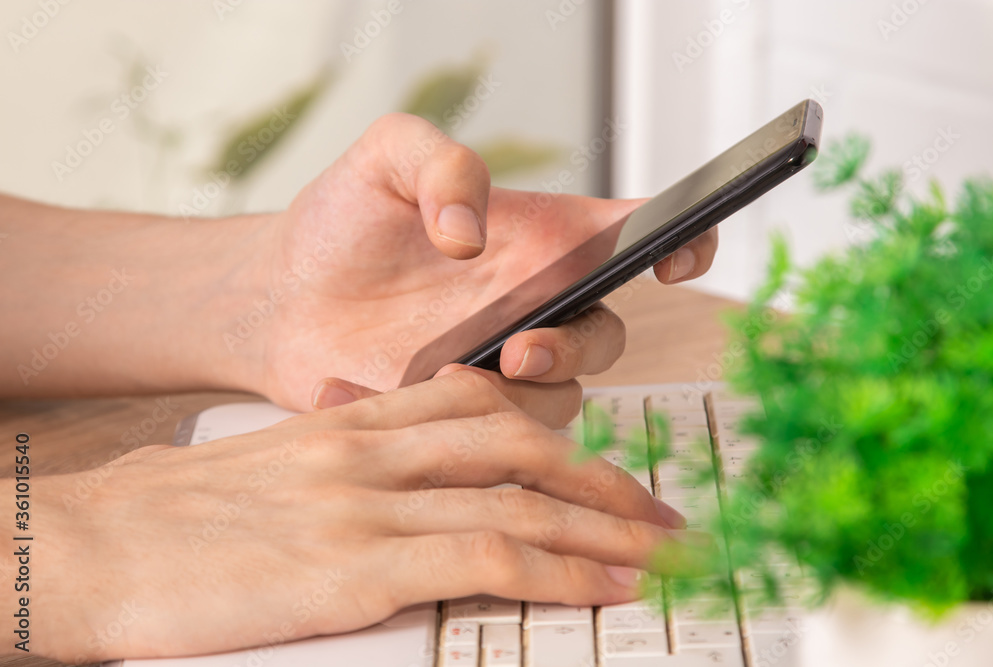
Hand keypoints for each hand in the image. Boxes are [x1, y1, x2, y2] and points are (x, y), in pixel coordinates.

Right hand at [30, 371, 700, 661]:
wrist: (94, 543)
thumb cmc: (177, 514)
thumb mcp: (277, 467)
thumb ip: (351, 467)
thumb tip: (411, 495)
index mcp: (354, 418)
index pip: (481, 404)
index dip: (554, 432)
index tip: (599, 465)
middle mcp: (373, 447)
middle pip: (521, 444)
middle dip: (603, 480)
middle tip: (658, 511)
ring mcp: (368, 502)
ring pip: (522, 499)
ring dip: (604, 528)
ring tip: (660, 553)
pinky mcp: (355, 564)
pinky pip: (486, 555)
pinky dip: (557, 570)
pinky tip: (601, 586)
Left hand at [247, 113, 717, 411]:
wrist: (282, 298)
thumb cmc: (345, 219)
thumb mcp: (388, 158)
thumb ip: (441, 165)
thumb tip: (470, 236)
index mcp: (544, 241)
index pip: (639, 238)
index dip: (685, 243)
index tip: (675, 258)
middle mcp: (538, 309)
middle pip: (606, 340)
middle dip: (576, 350)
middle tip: (519, 348)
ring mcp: (502, 369)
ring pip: (556, 402)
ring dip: (516, 399)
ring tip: (441, 375)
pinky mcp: (462, 419)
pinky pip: (489, 439)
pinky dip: (443, 424)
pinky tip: (374, 389)